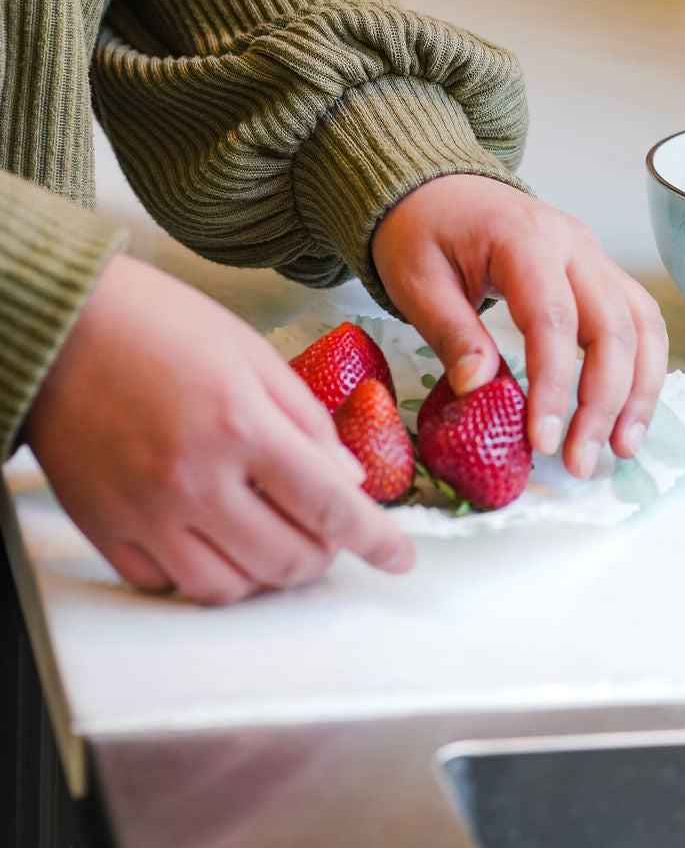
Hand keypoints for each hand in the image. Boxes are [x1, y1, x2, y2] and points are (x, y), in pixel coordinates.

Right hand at [24, 255, 414, 603]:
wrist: (60, 322)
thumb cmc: (155, 322)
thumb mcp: (251, 351)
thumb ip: (305, 417)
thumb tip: (347, 476)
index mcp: (242, 425)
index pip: (331, 507)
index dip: (376, 542)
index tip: (398, 557)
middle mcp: (195, 480)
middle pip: (285, 561)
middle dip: (323, 555)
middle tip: (328, 533)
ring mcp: (146, 513)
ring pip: (227, 589)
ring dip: (265, 574)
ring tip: (274, 536)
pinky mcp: (105, 528)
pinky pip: (165, 583)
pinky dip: (201, 573)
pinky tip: (214, 539)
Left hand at [371, 176, 667, 478]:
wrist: (437, 189)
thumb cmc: (423, 231)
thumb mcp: (417, 280)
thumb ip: (451, 332)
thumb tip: (479, 389)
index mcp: (524, 238)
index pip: (553, 319)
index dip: (553, 385)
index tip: (542, 441)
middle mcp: (574, 244)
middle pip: (614, 325)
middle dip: (604, 401)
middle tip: (580, 462)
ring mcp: (594, 256)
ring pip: (642, 324)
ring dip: (639, 390)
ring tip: (621, 449)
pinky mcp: (600, 273)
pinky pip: (638, 321)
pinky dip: (642, 370)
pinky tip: (627, 415)